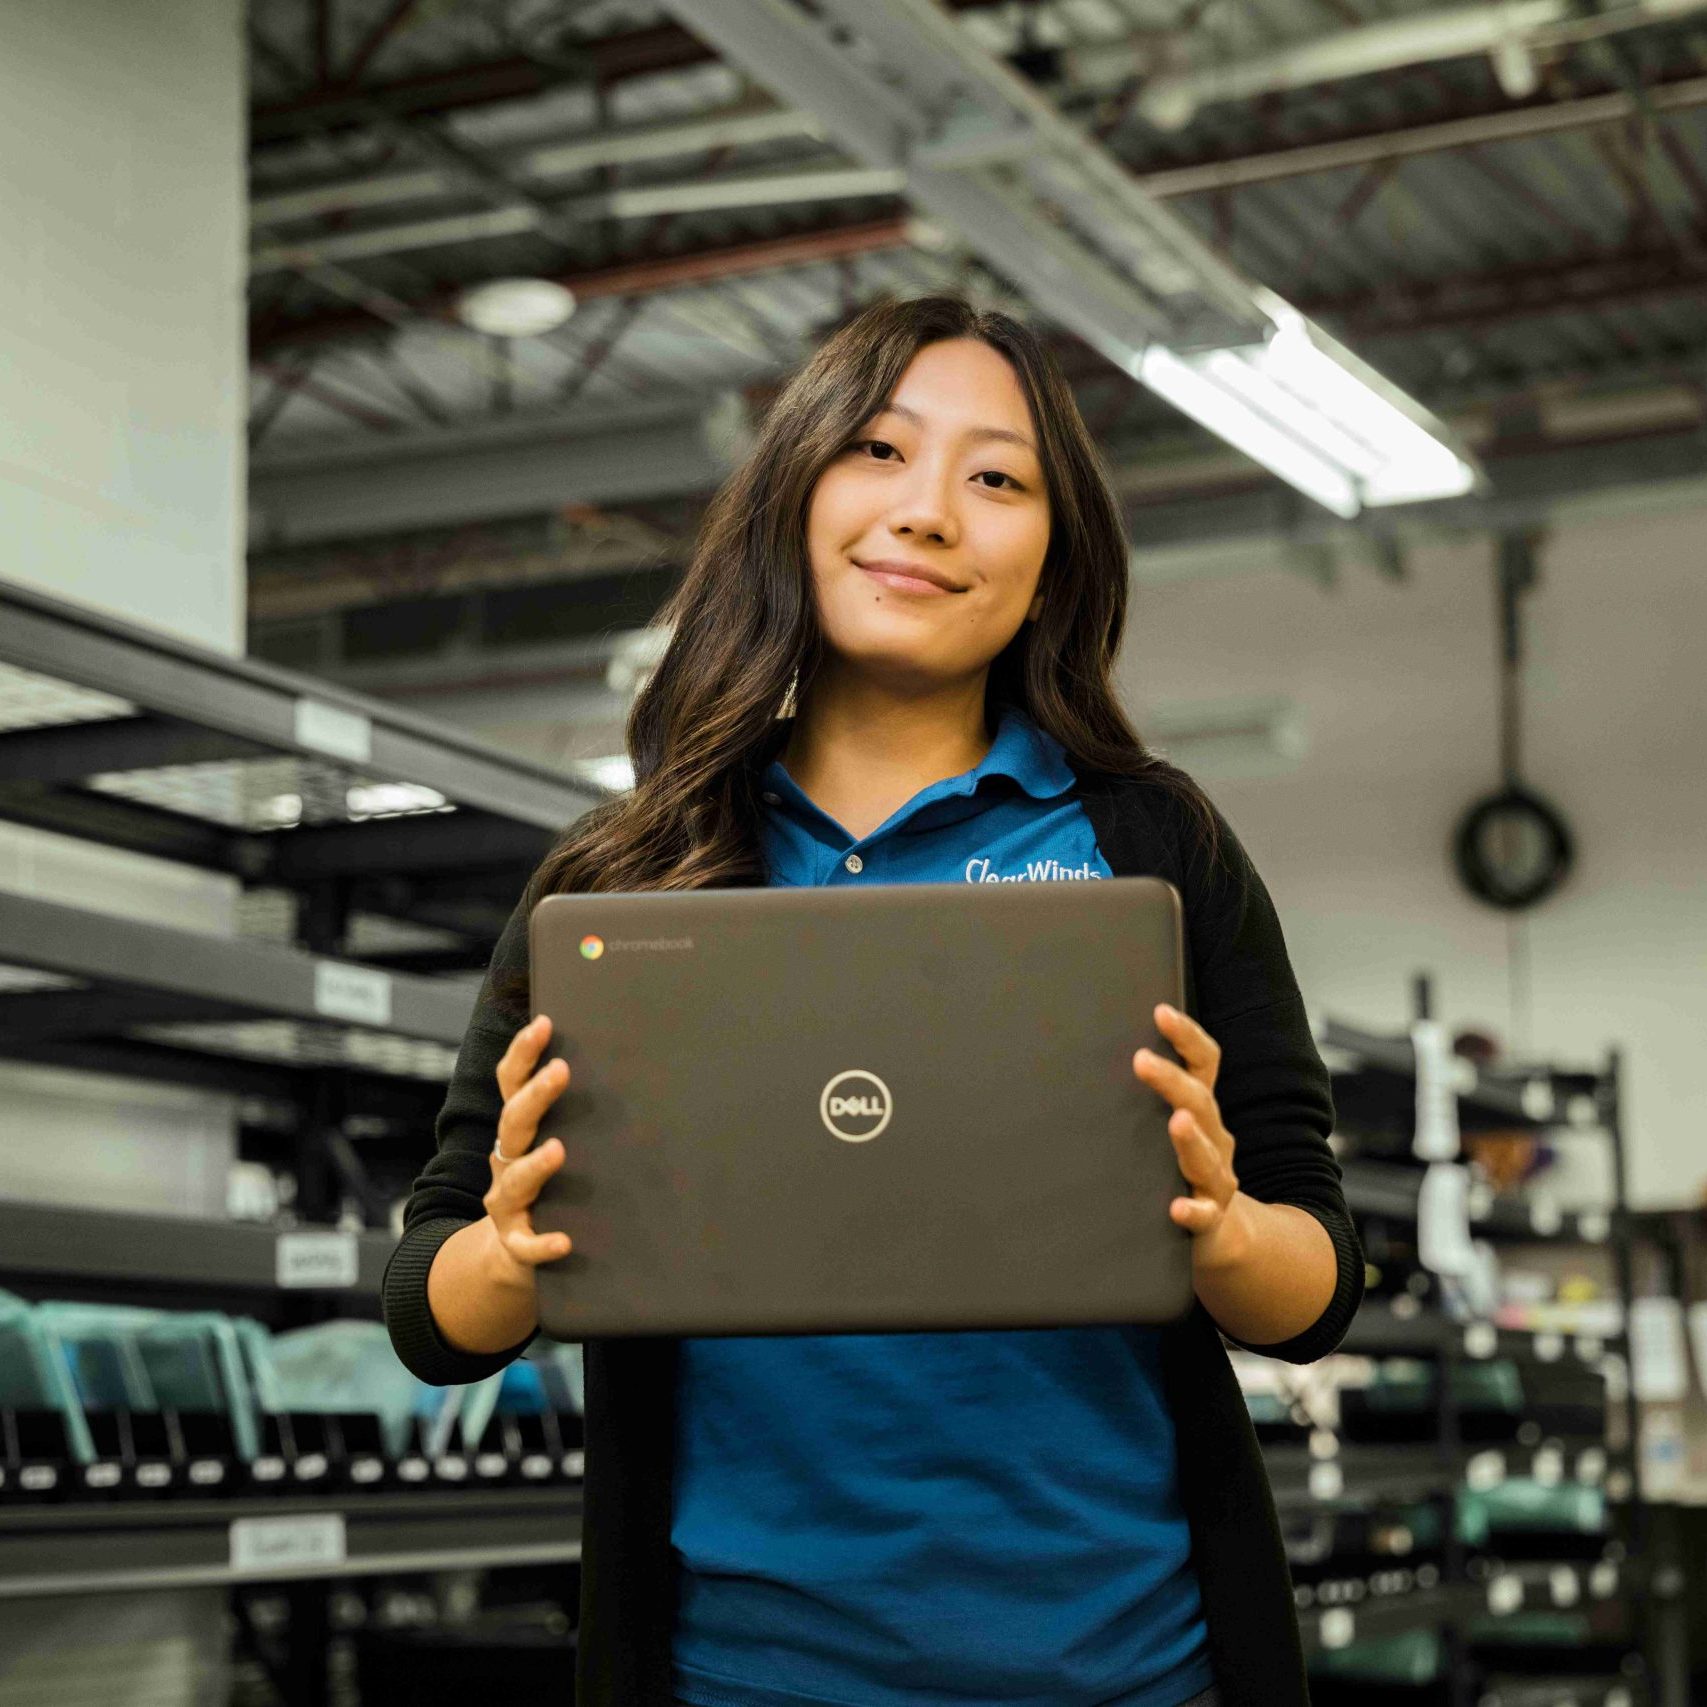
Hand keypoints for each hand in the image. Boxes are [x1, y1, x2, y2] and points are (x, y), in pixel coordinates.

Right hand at [485, 1014, 574, 1283]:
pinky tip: (564, 1242)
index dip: (523, 1053)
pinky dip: (542, 1244)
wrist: (515, 1251)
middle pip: (513, 1123)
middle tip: (560, 1071)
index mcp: (519, 1131)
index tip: (545, 1024)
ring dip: (535, 1165)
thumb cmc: (552, 1184)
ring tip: (558, 1151)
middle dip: (535, 1096)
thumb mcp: (560, 1140)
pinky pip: (526, 1245)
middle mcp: (506, 1160)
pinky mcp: (516, 1242)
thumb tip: (634, 1063)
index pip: (512, 1084)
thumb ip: (581, 1112)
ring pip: (514, 1181)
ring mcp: (507, 1202)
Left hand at [1133, 1003, 1247, 1266]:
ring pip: (1208, 1156)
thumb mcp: (1162, 1128)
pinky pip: (1205, 1215)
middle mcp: (1214, 1138)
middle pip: (1200, 1102)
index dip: (1186, 1036)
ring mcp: (1215, 1179)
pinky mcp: (1211, 1218)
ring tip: (1176, 1121)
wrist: (1220, 1236)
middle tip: (1141, 1060)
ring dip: (1191, 1139)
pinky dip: (1193, 1211)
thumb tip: (1077, 1059)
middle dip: (1172, 1080)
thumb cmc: (1176, 1170)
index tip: (1161, 1012)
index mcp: (1201, 1110)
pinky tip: (1177, 1208)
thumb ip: (1137, 1099)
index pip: (1203, 1063)